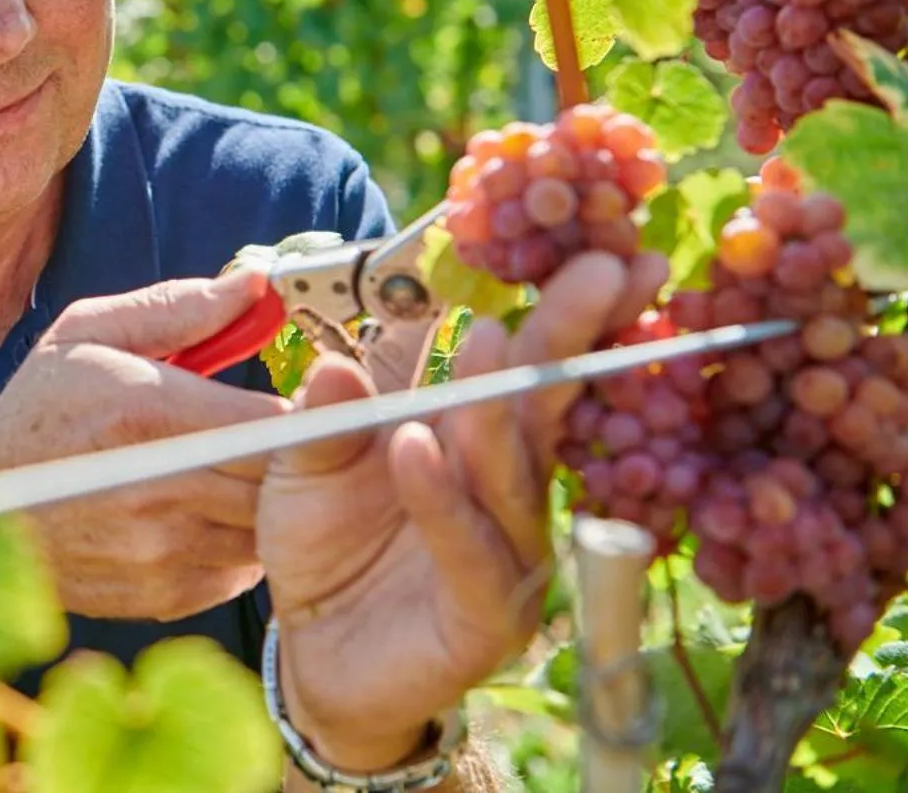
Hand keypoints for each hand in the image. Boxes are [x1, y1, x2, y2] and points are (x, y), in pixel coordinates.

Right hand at [0, 268, 283, 620]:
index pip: (277, 421)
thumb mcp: (90, 333)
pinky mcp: (165, 593)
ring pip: (268, 529)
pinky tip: (203, 512)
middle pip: (284, 480)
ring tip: (230, 470)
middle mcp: (161, 486)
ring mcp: (164, 549)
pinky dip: (235, 542)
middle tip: (272, 433)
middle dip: (291, 456)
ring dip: (264, 501)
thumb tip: (254, 285)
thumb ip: (178, 307)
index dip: (303, 408)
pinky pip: (240, 571)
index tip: (300, 396)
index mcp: (147, 410)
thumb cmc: (38, 412)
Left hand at [258, 250, 670, 771]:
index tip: (602, 250)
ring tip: (481, 340)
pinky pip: (469, 550)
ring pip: (513, 474)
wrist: (316, 657)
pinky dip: (440, 497)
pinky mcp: (485, 617)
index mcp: (478, 443)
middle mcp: (509, 493)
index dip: (566, 312)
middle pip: (544, 407)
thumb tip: (336, 363)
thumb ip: (323, 417)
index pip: (530, 368)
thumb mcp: (304, 466)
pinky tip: (415, 448)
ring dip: (493, 408)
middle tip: (597, 271)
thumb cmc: (326, 546)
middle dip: (570, 335)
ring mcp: (507, 557)